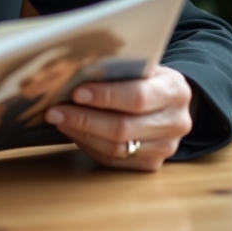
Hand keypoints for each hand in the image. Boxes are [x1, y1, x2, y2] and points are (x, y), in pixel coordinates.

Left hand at [44, 66, 192, 171]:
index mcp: (175, 91)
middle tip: (55, 110)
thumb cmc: (147, 78)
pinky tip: (73, 132)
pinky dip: (89, 145)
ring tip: (59, 119)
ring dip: (82, 133)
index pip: (139, 97)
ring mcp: (165, 147)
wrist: (169, 102)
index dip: (106, 96)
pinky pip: (114, 160)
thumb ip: (119, 69)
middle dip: (85, 118)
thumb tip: (75, 73)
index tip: (76, 92)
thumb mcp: (142, 66)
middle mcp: (176, 122)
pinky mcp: (151, 164)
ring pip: (117, 148)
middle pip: (124, 127)